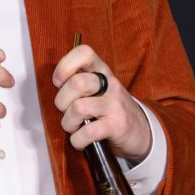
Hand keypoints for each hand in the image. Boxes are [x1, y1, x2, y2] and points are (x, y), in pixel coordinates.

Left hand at [52, 43, 151, 160]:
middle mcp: (110, 85)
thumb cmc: (109, 109)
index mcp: (102, 72)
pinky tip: (81, 141)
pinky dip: (77, 140)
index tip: (59, 82)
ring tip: (74, 128)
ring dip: (68, 123)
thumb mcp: (98, 89)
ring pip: (79, 108)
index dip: (65, 66)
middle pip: (77, 83)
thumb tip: (52, 84)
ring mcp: (116, 105)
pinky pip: (88, 132)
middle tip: (66, 111)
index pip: (84, 53)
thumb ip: (77, 82)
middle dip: (61, 101)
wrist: (141, 132)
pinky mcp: (118, 126)